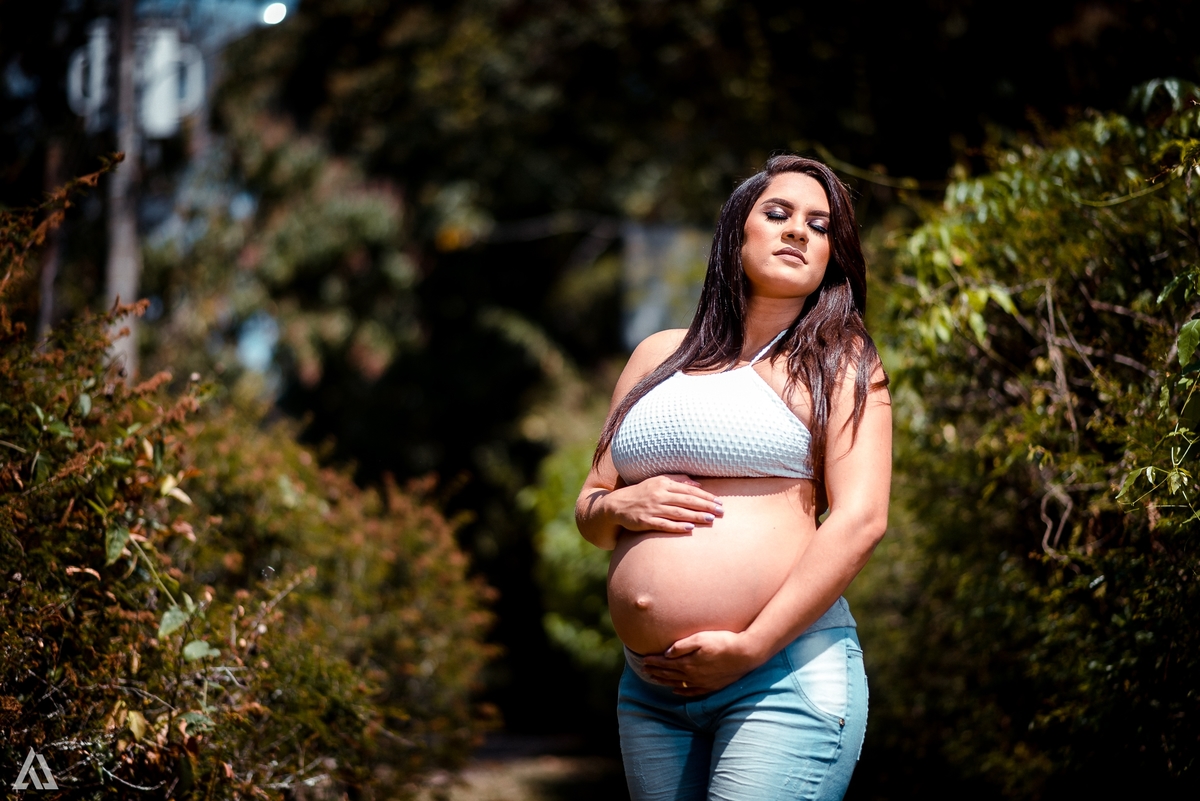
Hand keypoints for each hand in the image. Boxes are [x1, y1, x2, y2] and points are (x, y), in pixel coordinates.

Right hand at [606, 474, 722, 533]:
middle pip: (686, 501)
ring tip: (710, 520)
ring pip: (678, 512)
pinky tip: (690, 528)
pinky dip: (677, 526)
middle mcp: (658, 495)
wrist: (616, 505)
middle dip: (705, 506)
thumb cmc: (641, 492)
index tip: (719, 502)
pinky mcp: (646, 522)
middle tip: (720, 512)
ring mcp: (652, 509)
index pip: (689, 490)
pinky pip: (664, 524)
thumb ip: (677, 480)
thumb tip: (697, 483)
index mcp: (663, 483)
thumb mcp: (657, 481)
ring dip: (695, 516)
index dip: (705, 496)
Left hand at [641, 630, 764, 695]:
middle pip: (669, 674)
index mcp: (688, 663)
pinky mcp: (712, 686)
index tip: (643, 660)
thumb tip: (666, 653)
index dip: (653, 662)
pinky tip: (676, 691)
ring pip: (677, 684)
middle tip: (643, 669)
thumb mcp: (701, 638)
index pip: (665, 663)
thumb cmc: (723, 642)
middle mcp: (693, 675)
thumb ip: (682, 646)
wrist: (746, 654)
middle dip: (655, 671)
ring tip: (653, 679)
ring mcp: (702, 682)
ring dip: (664, 681)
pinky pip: (692, 692)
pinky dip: (681, 692)